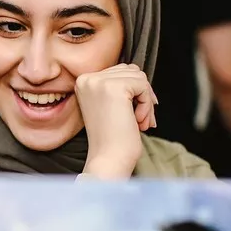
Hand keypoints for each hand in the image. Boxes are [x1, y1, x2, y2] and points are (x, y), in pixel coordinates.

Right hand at [75, 64, 156, 179]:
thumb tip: (139, 73)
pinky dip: (147, 104)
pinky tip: (137, 121)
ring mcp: (99, 82)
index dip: (135, 91)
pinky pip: (143, 85)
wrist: (108, 159)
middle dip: (142, 94)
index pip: (120, 71)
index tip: (137, 114)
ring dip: (146, 101)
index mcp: (83, 81)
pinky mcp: (115, 87)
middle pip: (130, 71)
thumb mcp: (109, 105)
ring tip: (139, 122)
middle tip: (140, 119)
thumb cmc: (112, 138)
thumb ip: (117, 86)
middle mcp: (87, 78)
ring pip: (139, 77)